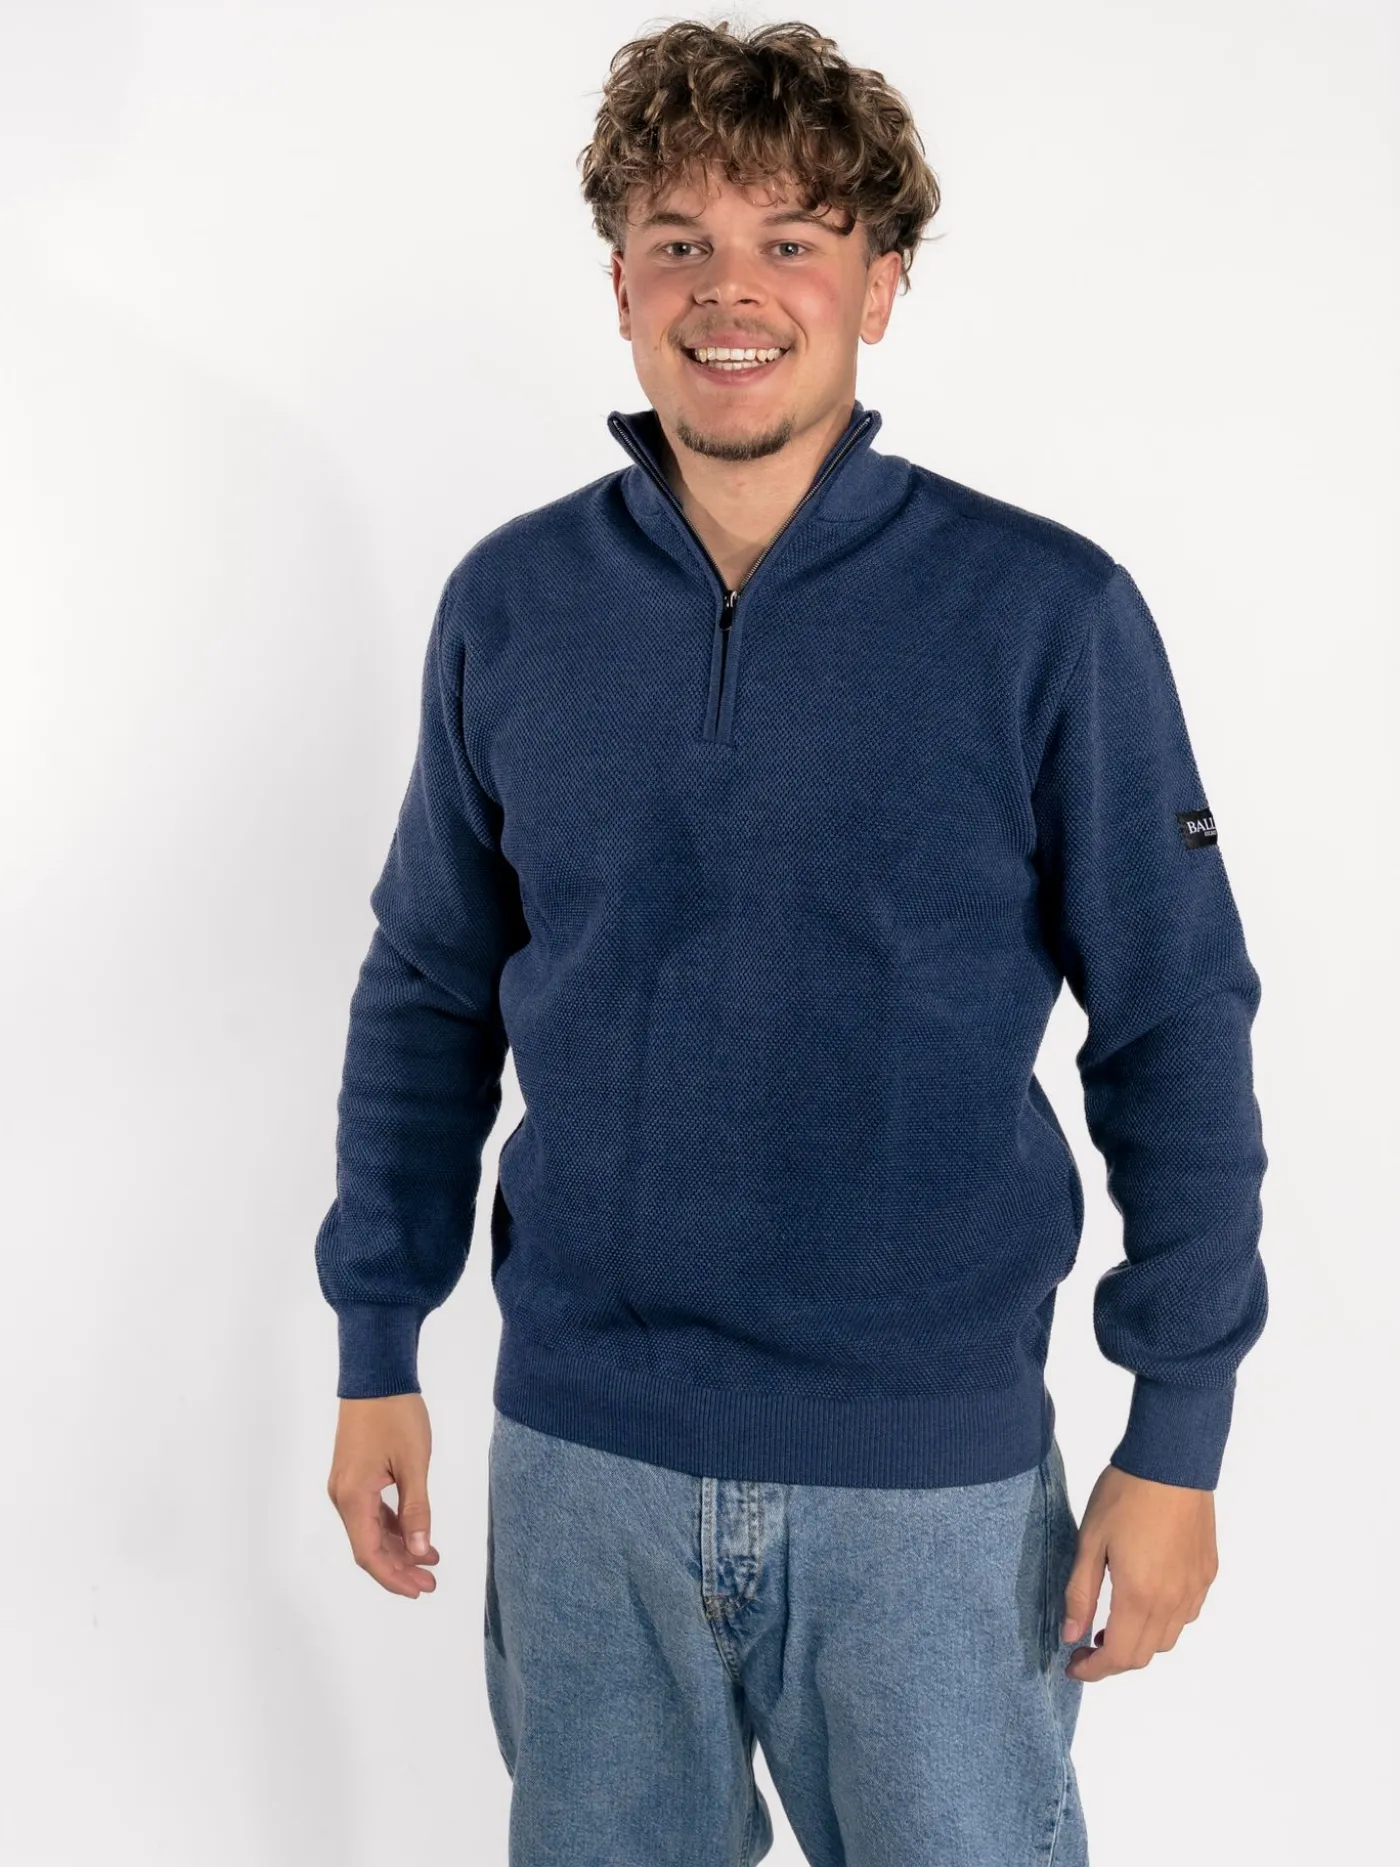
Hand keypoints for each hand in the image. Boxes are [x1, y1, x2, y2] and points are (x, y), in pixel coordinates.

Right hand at [326, 1393, 440, 1597]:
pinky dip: (394, 1527)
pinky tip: (416, 1534)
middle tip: (430, 1583)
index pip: (369, 1553)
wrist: (375, 1375)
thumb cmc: (395, 1414)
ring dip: (398, 1548)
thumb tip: (421, 1550)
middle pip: (368, 1546)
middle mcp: (343, 1496)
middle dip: (399, 1568)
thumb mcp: (414, 1462)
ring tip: (430, 1562)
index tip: (419, 1590)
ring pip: (371, 1530)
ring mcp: (347, 1486)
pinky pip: (372, 1512)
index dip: (393, 1577)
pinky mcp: (354, 1475)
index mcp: (353, 1497)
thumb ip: (417, 1509)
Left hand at [1060, 1463, 1217, 1680]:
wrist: (1172, 1460)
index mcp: (1140, 1596)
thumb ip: (1080, 1593)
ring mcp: (1195, 1588)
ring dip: (1139, 1643)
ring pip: (1168, 1638)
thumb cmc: (1125, 1494)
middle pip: (1145, 1654)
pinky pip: (1186, 1614)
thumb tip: (1071, 1635)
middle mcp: (1173, 1601)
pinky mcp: (1207, 1573)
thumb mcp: (1090, 1541)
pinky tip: (1143, 1600)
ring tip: (1111, 1625)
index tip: (1073, 1665)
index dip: (1094, 1670)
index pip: (1119, 1655)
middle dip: (1113, 1660)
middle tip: (1086, 1645)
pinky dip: (1162, 1622)